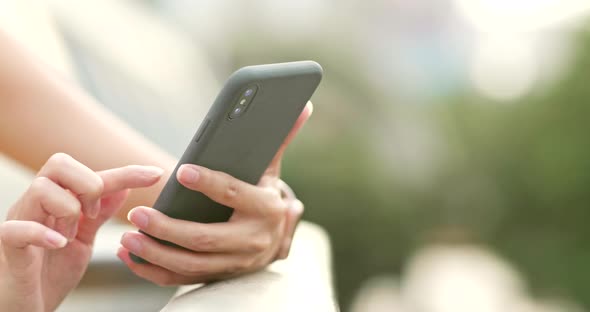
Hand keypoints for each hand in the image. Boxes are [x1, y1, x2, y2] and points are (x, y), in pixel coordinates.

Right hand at [0, 153, 161, 311]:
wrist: (22, 307)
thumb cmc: (48, 272)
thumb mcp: (83, 239)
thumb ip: (99, 213)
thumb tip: (124, 187)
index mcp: (56, 200)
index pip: (93, 175)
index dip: (126, 173)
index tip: (156, 174)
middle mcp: (36, 205)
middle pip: (60, 163)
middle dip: (88, 185)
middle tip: (93, 215)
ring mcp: (20, 222)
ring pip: (42, 188)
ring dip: (68, 210)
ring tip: (69, 236)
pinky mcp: (7, 247)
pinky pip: (17, 228)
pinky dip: (41, 232)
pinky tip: (59, 243)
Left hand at [117, 102, 312, 284]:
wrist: (271, 238)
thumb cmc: (263, 194)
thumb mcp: (271, 170)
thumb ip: (280, 138)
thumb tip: (303, 105)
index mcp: (266, 208)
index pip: (234, 194)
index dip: (209, 183)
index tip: (180, 171)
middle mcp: (253, 240)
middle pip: (206, 238)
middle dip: (168, 228)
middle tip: (137, 213)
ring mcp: (235, 263)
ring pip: (191, 264)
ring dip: (155, 253)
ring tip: (127, 237)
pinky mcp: (219, 276)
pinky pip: (182, 280)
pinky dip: (154, 272)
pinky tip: (131, 257)